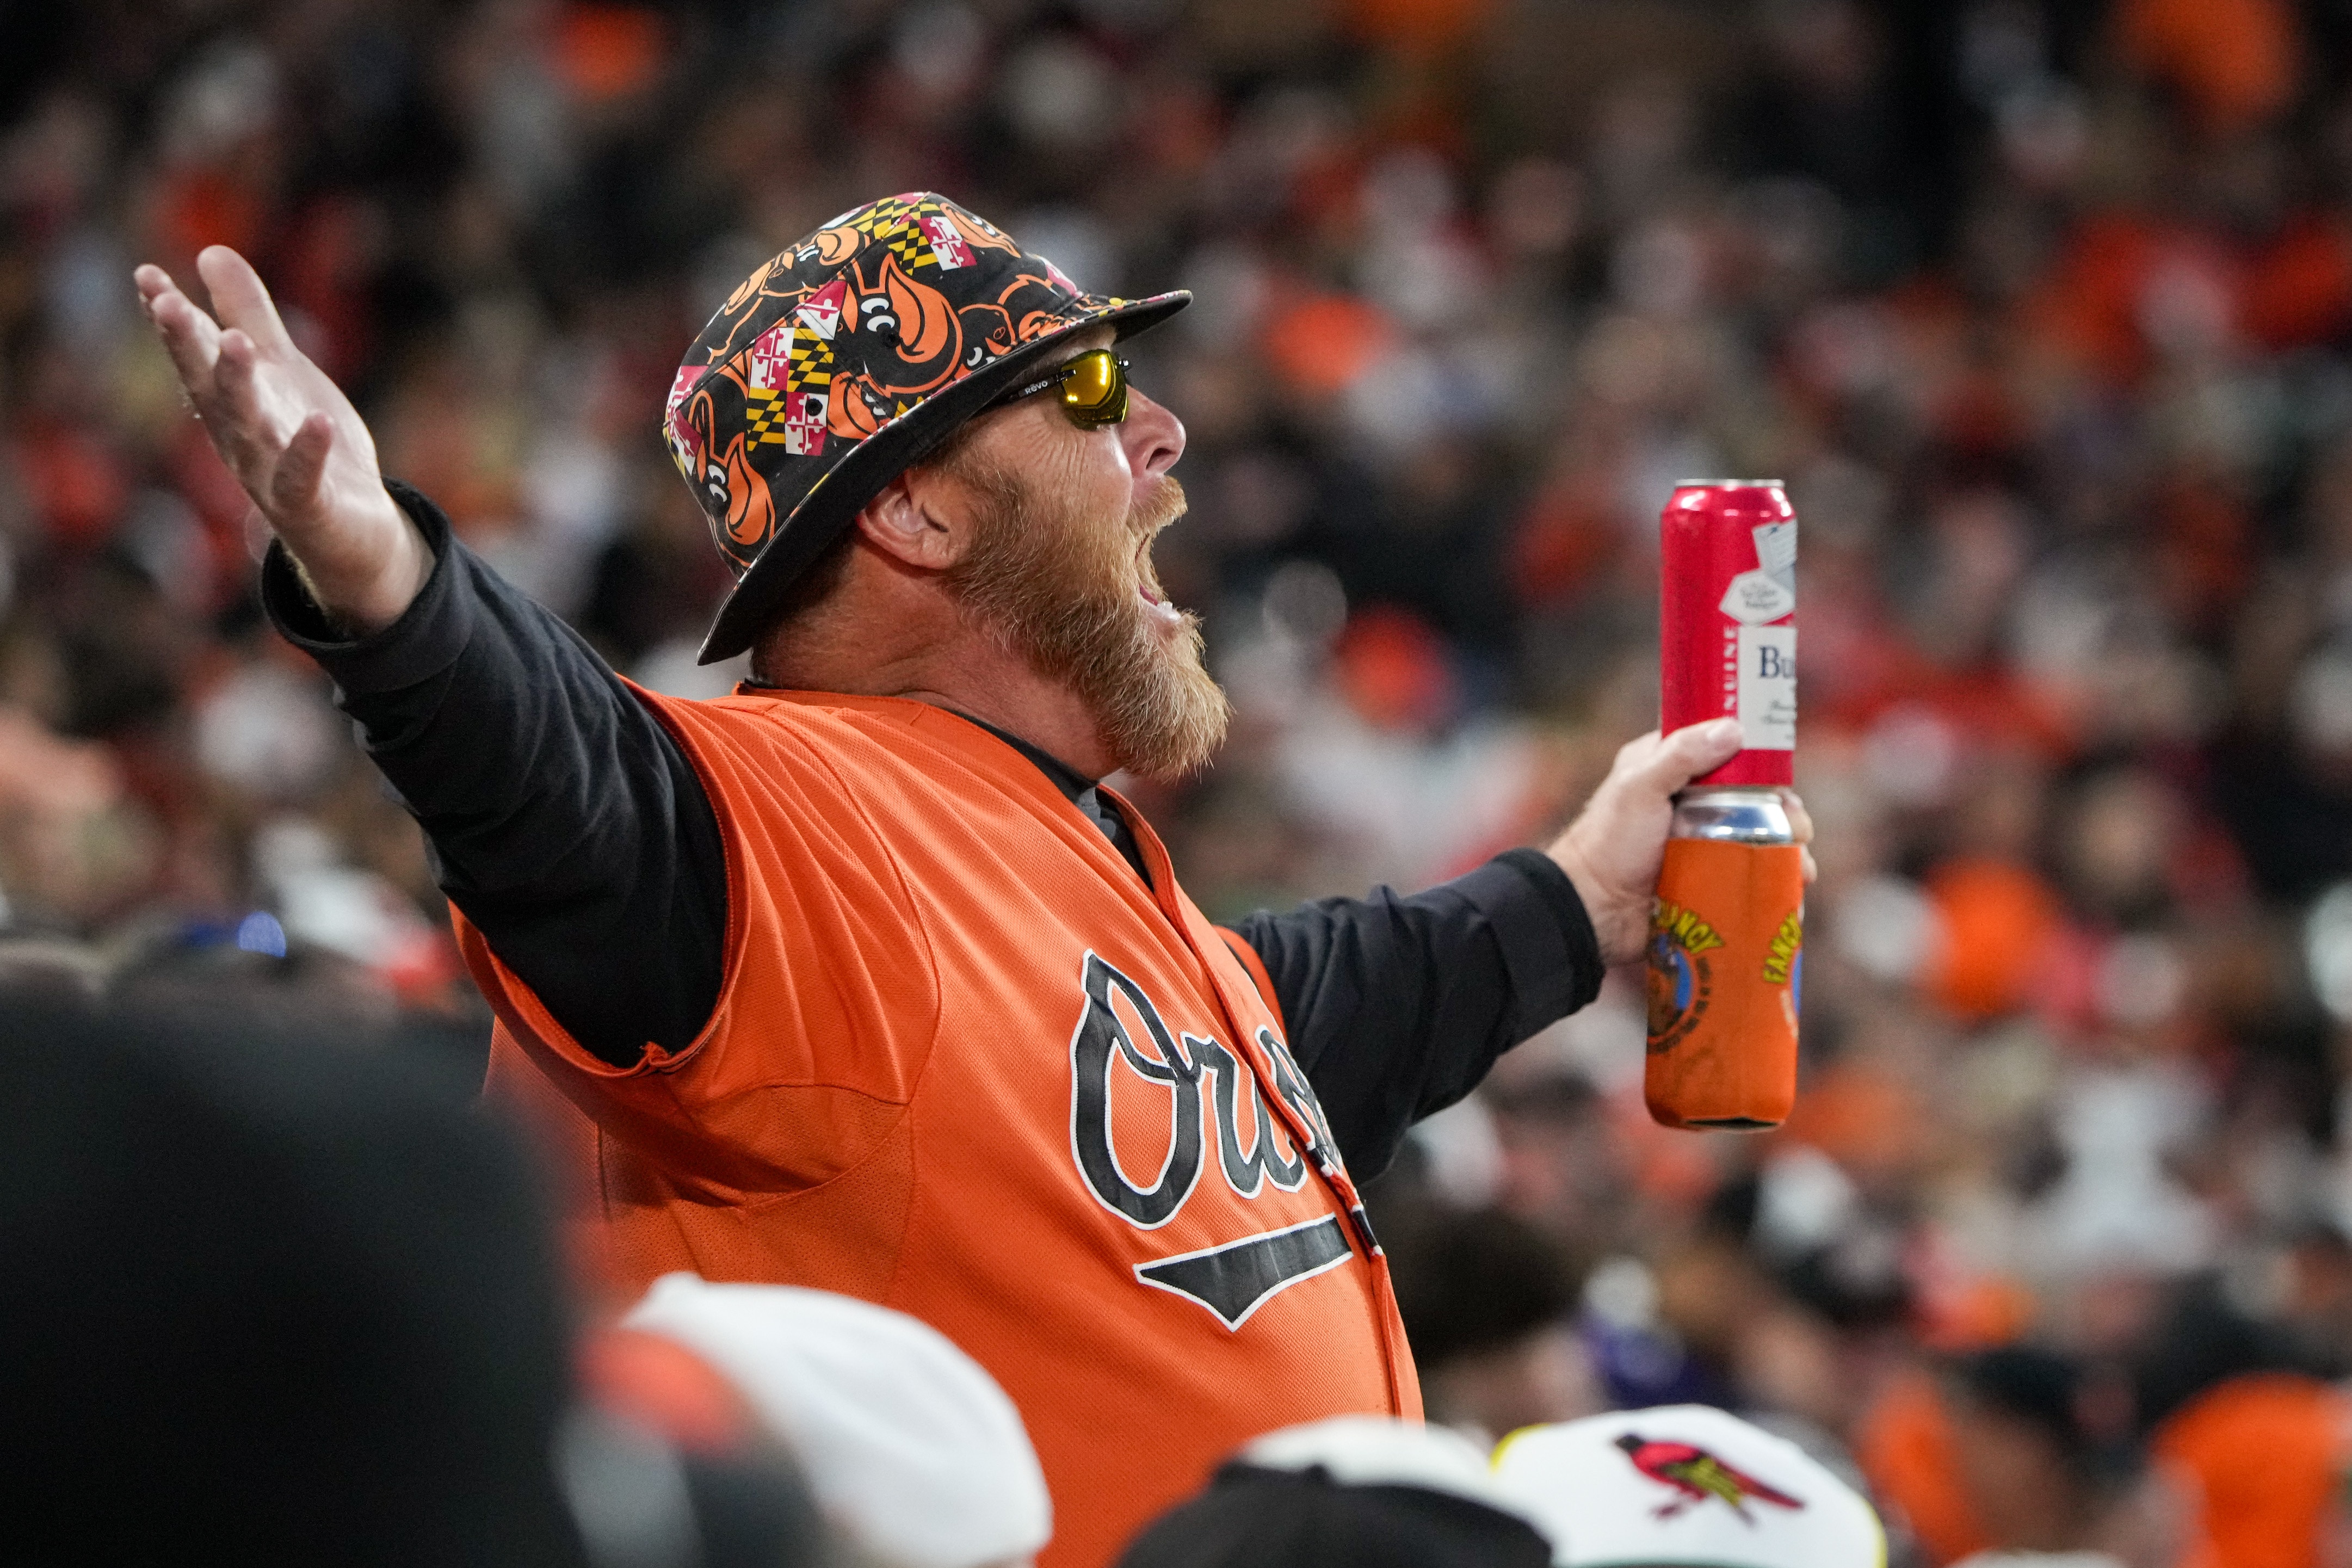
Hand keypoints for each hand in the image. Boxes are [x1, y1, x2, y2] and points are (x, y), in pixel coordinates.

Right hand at [134, 246, 425, 632]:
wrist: (352, 529)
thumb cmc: (306, 442)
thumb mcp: (280, 371)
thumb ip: (248, 315)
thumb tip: (210, 251)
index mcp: (228, 401)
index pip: (195, 355)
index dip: (170, 318)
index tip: (148, 276)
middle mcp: (238, 436)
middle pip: (208, 387)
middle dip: (188, 347)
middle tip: (169, 304)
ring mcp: (268, 473)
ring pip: (246, 428)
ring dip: (237, 386)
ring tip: (236, 342)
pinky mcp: (307, 506)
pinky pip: (301, 480)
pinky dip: (307, 452)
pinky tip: (316, 420)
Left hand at [1547, 721, 1818, 967]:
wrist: (1592, 911)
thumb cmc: (1609, 843)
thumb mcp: (1639, 787)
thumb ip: (1681, 755)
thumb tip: (1734, 729)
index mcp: (1670, 768)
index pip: (1726, 752)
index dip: (1761, 761)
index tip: (1785, 777)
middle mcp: (1689, 802)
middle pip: (1753, 798)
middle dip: (1784, 814)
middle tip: (1799, 830)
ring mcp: (1700, 843)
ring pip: (1757, 838)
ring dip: (1786, 852)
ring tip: (1802, 870)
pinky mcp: (1707, 879)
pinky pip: (1749, 875)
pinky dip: (1773, 882)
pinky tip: (1793, 895)